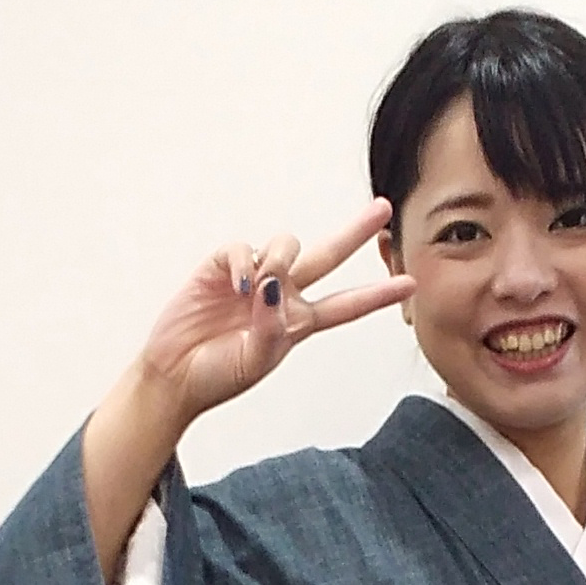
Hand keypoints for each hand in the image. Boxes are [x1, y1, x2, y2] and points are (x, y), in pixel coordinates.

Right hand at [137, 200, 413, 425]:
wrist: (174, 375)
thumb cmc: (218, 375)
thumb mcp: (256, 361)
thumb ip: (272, 327)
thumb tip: (274, 284)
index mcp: (298, 323)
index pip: (345, 305)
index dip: (376, 296)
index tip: (411, 285)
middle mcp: (282, 295)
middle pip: (328, 257)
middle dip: (356, 232)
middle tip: (383, 209)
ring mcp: (254, 278)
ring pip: (287, 244)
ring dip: (280, 259)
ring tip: (260, 288)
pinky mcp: (223, 266)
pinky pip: (244, 248)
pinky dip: (244, 262)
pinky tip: (237, 285)